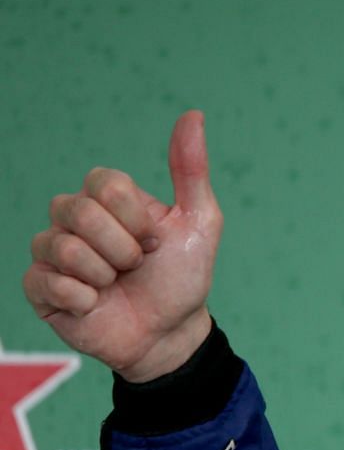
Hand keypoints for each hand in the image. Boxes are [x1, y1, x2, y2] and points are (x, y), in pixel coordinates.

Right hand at [24, 111, 221, 381]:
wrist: (171, 335)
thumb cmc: (183, 278)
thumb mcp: (199, 224)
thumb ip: (191, 171)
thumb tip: (194, 114)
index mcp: (107, 199)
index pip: (102, 182)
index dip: (133, 215)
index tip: (154, 238)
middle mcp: (73, 219)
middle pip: (76, 210)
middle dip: (120, 246)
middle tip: (135, 265)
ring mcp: (52, 253)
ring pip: (60, 246)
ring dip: (103, 274)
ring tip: (116, 285)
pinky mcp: (39, 288)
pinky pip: (47, 281)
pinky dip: (83, 298)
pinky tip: (95, 305)